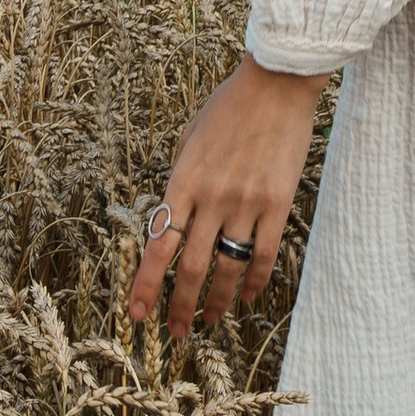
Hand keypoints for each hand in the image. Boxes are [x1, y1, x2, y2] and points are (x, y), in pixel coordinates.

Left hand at [128, 56, 328, 340]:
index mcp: (183, 181)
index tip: (137, 313)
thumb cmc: (229, 104)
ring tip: (209, 322)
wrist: (276, 83)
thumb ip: (180, 175)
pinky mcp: (277, 203)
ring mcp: (246, 202)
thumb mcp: (189, 135)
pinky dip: (253, 280)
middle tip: (174, 332)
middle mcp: (211, 197)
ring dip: (216, 301)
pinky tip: (247, 297)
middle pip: (191, 266)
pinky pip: (263, 253)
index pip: (159, 245)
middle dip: (180, 305)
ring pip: (227, 267)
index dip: (146, 284)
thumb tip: (172, 211)